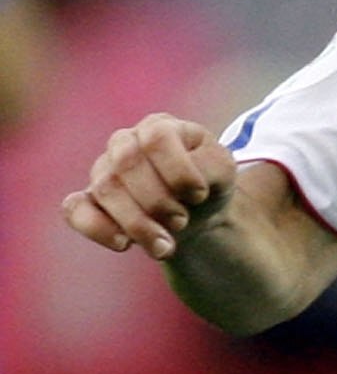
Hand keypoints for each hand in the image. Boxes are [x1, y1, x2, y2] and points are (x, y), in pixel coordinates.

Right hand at [63, 115, 237, 263]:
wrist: (197, 216)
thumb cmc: (208, 185)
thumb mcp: (224, 171)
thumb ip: (212, 167)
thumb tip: (190, 184)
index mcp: (159, 128)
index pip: (157, 138)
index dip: (180, 172)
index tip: (199, 195)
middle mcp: (125, 143)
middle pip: (126, 164)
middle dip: (158, 202)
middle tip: (181, 221)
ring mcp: (103, 171)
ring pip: (105, 189)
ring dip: (139, 224)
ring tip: (166, 245)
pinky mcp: (89, 201)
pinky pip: (75, 210)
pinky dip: (98, 228)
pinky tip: (123, 244)